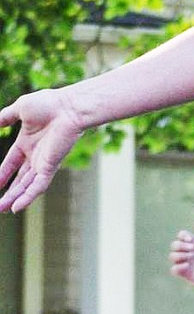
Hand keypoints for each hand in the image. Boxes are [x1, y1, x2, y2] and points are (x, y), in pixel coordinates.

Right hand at [0, 88, 87, 213]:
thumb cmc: (49, 104)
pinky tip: (17, 207)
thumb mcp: (20, 109)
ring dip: (15, 198)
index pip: (12, 162)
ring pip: (27, 186)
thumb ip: (6, 117)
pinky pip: (38, 186)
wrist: (68, 107)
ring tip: (3, 209)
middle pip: (20, 179)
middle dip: (9, 192)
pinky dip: (28, 197)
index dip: (2, 173)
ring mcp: (44, 162)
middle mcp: (36, 155)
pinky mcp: (51, 166)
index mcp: (27, 143)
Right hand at [170, 220, 193, 291]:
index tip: (191, 239)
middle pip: (174, 245)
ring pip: (172, 256)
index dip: (182, 235)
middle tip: (192, 249)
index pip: (181, 236)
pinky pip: (174, 270)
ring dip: (179, 254)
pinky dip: (178, 267)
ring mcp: (185, 263)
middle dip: (180, 245)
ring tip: (191, 256)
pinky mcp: (185, 274)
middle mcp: (187, 253)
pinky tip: (187, 265)